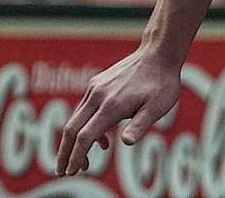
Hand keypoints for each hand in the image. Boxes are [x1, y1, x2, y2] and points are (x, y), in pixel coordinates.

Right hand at [57, 46, 182, 174]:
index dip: (76, 156)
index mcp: (112, 105)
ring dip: (74, 142)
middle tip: (62, 172)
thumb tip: (126, 143)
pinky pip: (84, 109)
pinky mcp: (97, 83)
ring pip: (76, 119)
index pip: (86, 136)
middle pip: (72, 128)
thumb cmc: (162, 82)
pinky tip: (102, 139)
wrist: (159, 52)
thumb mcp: (158, 106)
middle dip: (65, 153)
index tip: (71, 172)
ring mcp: (96, 88)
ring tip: (85, 163)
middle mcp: (98, 96)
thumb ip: (140, 125)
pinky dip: (86, 127)